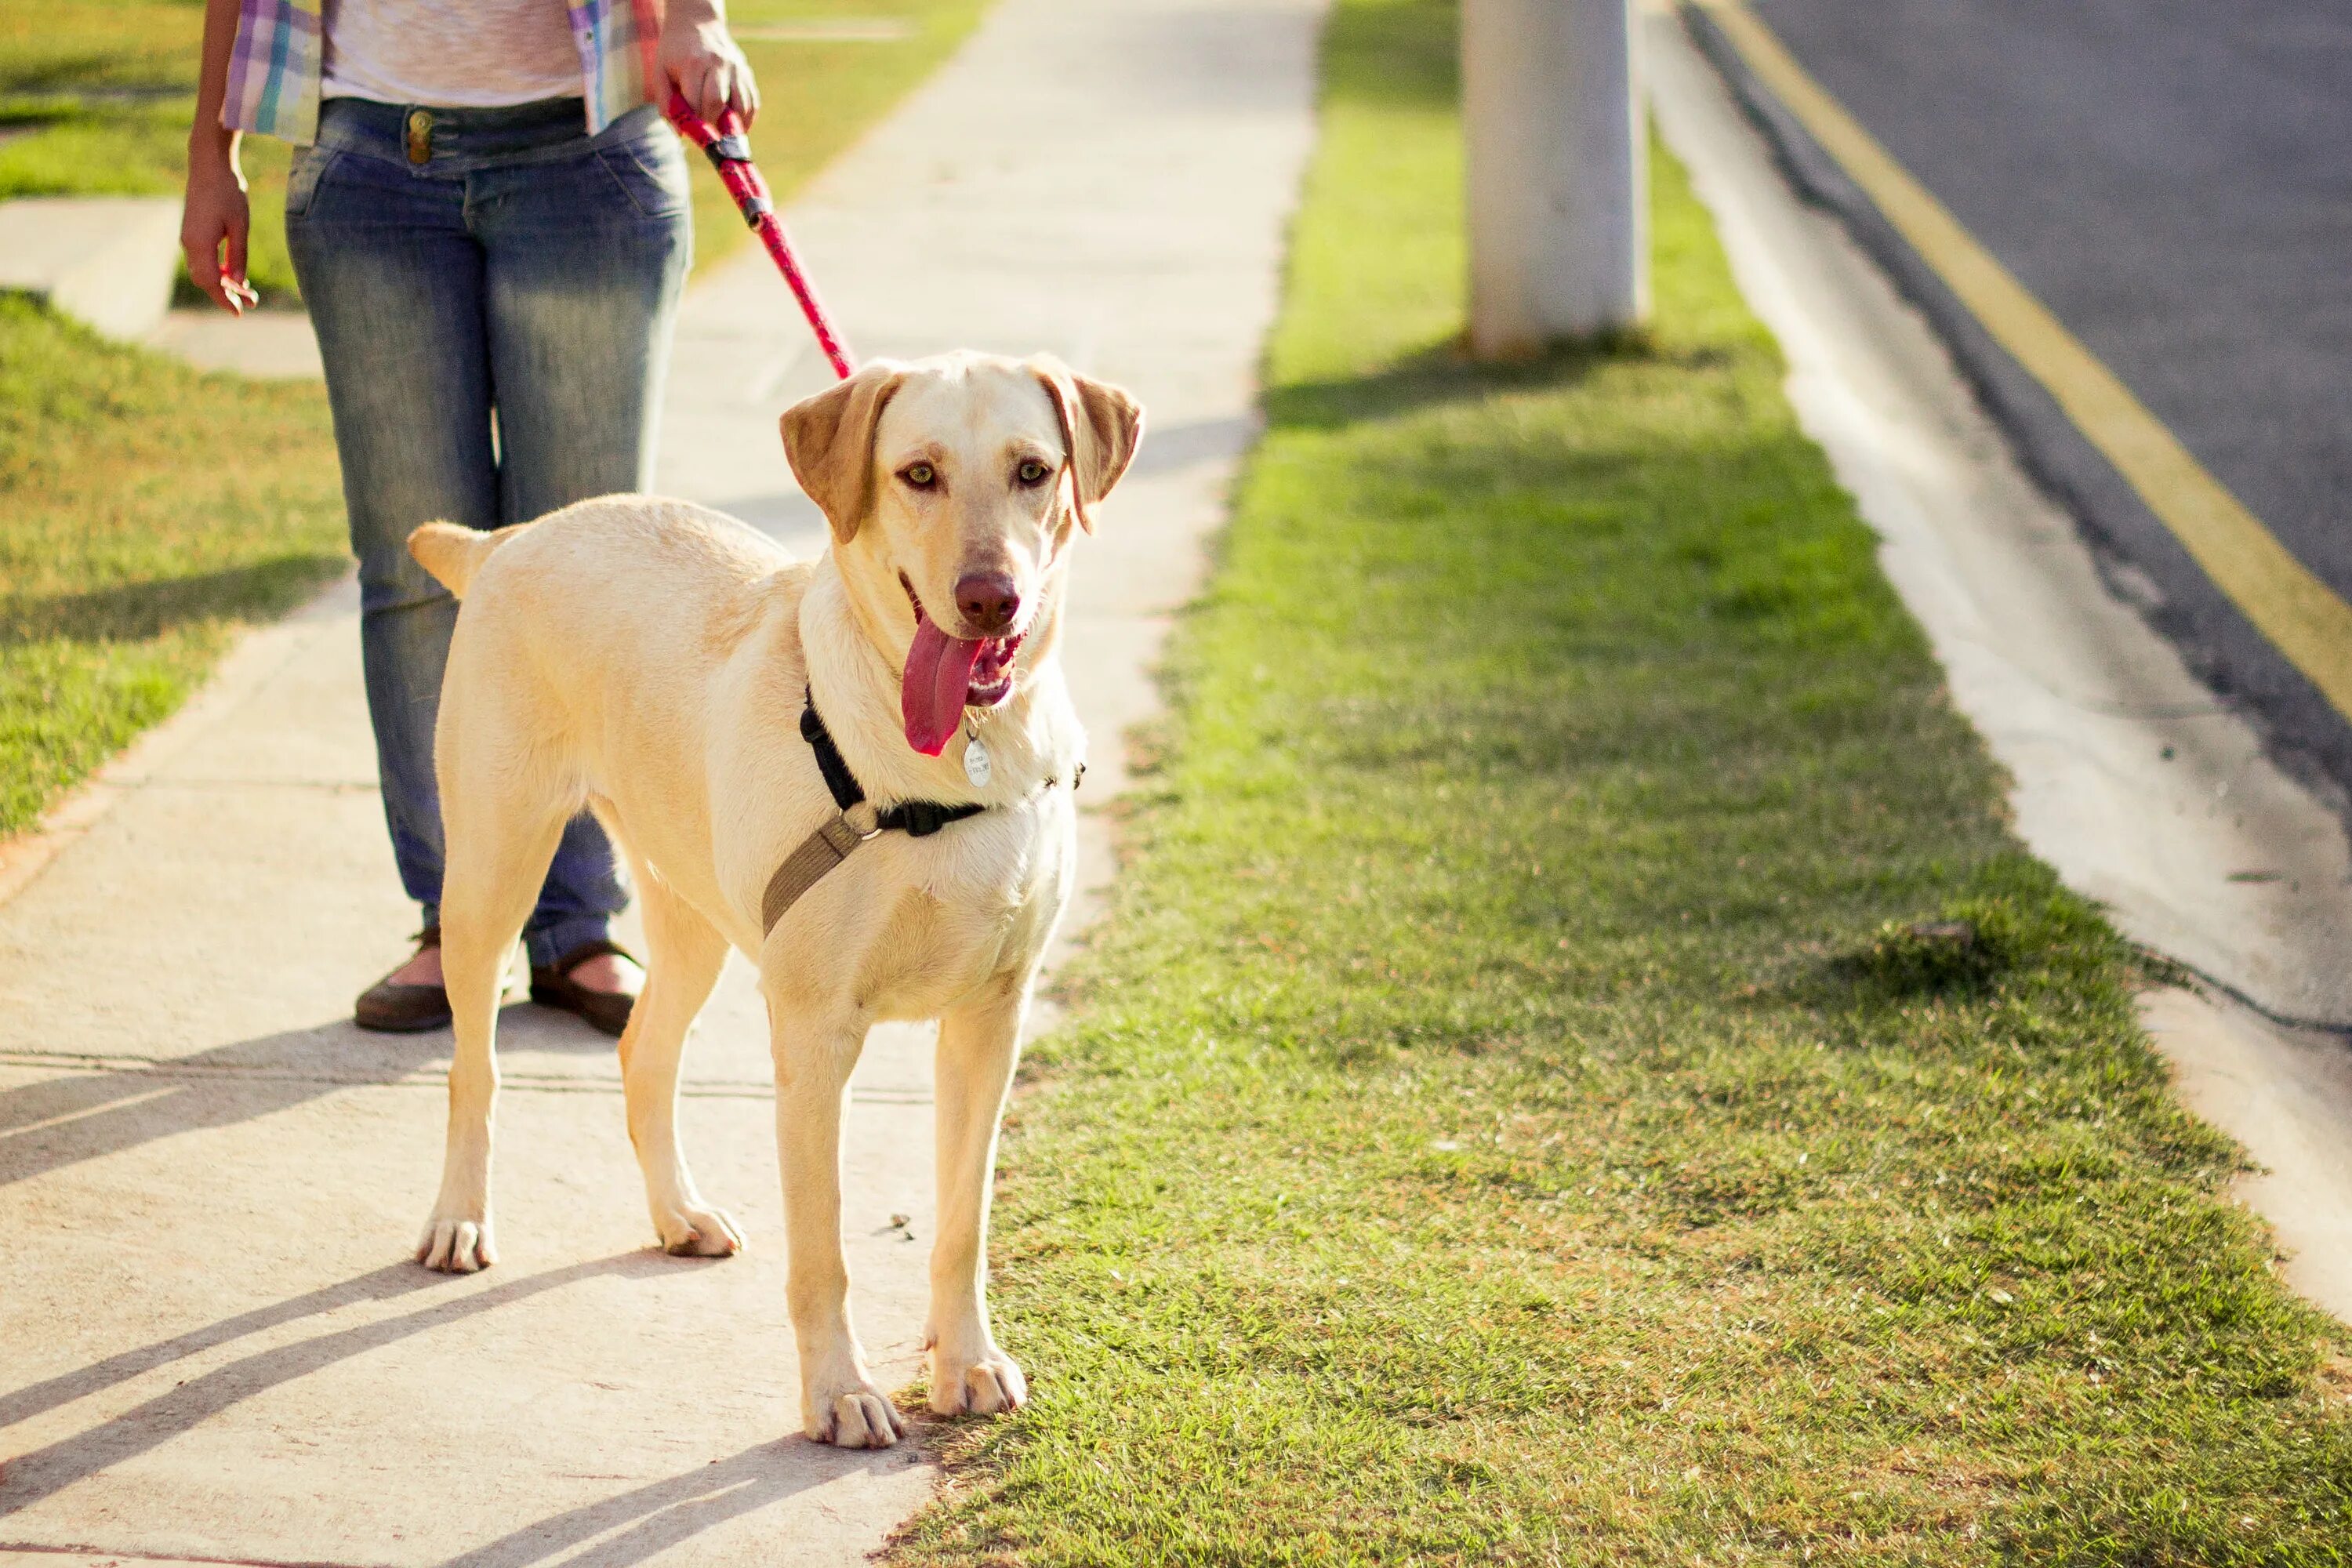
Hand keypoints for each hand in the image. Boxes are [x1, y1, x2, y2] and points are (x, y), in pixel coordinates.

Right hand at [181, 128, 257, 313]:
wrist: (209, 166)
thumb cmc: (227, 192)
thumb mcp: (240, 226)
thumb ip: (238, 256)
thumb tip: (239, 282)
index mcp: (199, 244)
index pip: (211, 282)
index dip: (225, 299)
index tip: (240, 312)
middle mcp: (189, 244)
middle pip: (205, 280)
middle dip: (226, 294)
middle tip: (252, 303)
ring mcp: (188, 238)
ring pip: (204, 271)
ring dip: (223, 284)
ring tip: (248, 292)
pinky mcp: (192, 233)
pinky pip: (203, 260)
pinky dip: (218, 271)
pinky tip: (235, 275)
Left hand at [659, 0, 758, 126]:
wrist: (696, 23)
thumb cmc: (675, 53)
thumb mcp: (660, 73)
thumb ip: (666, 104)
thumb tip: (682, 134)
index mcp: (693, 64)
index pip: (695, 103)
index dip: (693, 121)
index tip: (691, 129)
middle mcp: (717, 64)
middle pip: (718, 104)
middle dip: (711, 122)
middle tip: (706, 128)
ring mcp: (735, 68)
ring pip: (741, 107)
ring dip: (733, 126)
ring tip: (723, 132)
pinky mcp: (746, 72)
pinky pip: (753, 102)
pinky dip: (747, 119)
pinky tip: (737, 126)